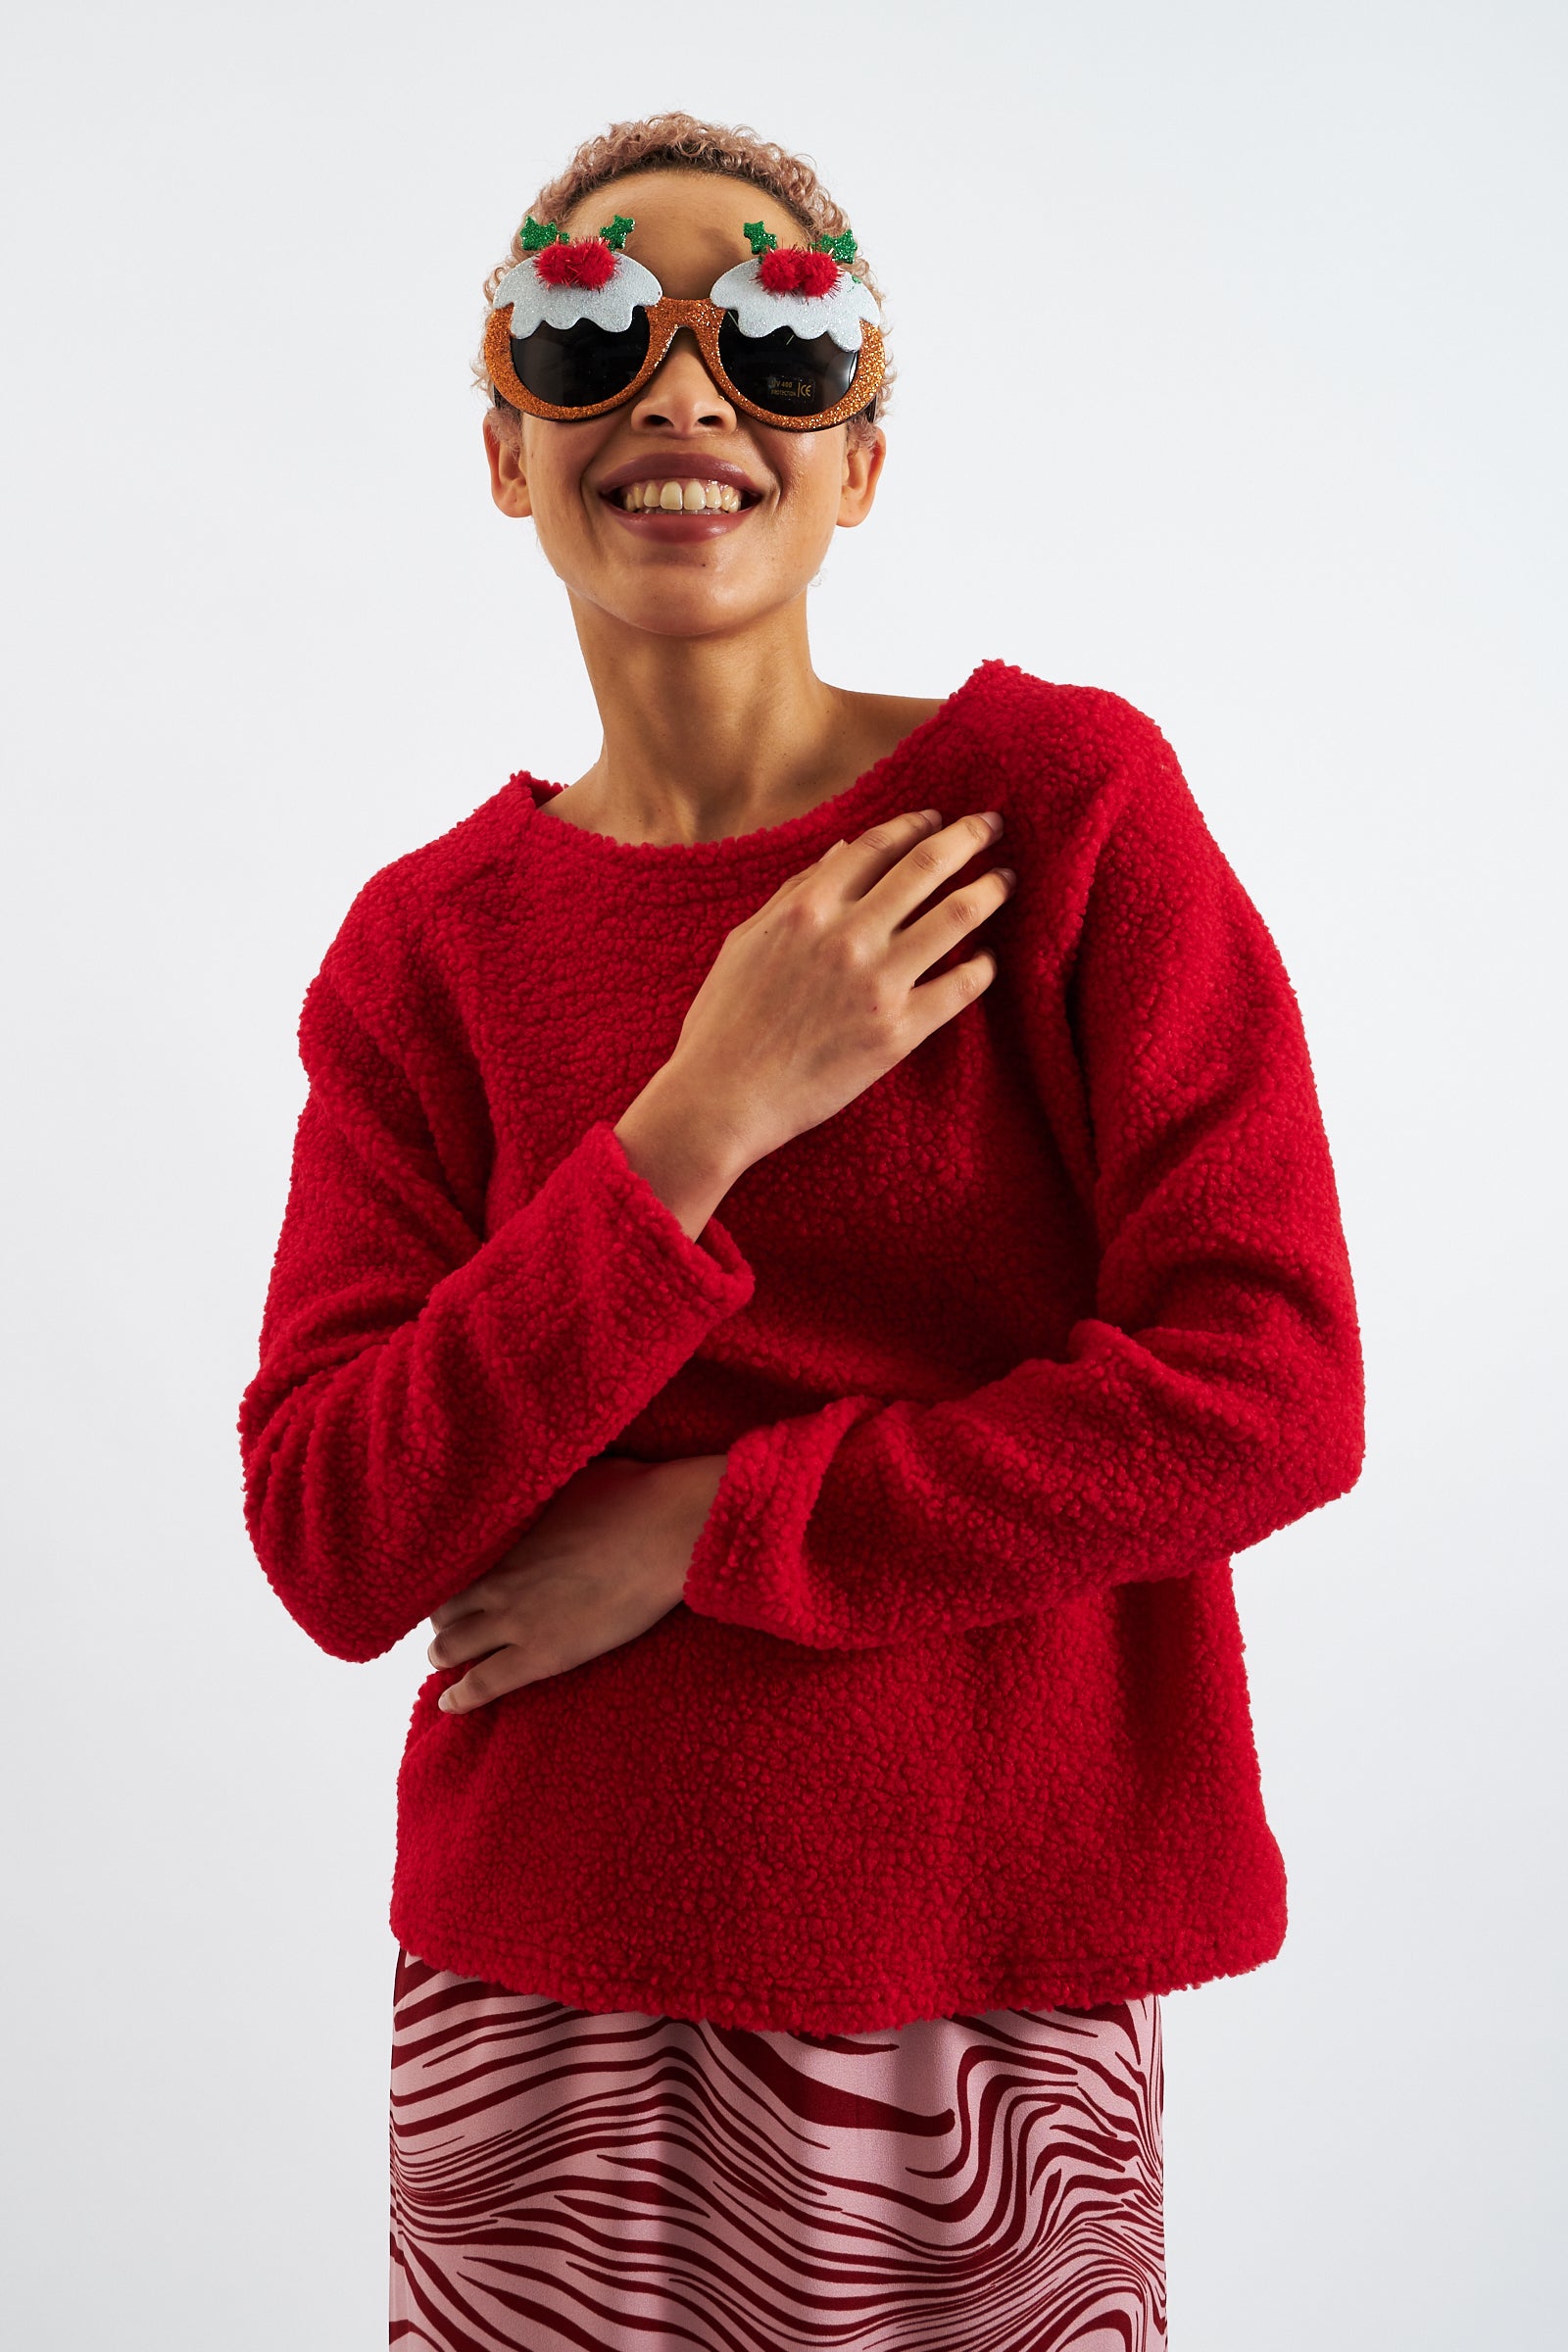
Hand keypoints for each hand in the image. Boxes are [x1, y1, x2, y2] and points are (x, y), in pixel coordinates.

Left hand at [426, 1452, 727, 1712]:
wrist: (667, 1530)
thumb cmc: (634, 1493)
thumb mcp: (575, 1476)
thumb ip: (548, 1490)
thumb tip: (548, 1470)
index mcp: (504, 1534)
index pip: (450, 1563)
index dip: (445, 1578)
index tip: (449, 1584)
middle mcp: (497, 1577)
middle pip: (442, 1608)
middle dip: (442, 1619)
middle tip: (450, 1626)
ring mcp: (515, 1618)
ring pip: (450, 1647)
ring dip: (444, 1654)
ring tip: (444, 1662)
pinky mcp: (542, 1654)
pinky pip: (484, 1683)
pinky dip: (460, 1696)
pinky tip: (448, 1704)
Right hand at [662, 807, 1016, 1168]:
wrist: (723, 1098)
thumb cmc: (724, 1022)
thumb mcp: (747, 940)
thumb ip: (795, 891)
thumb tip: (842, 849)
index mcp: (808, 907)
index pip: (878, 845)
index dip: (916, 824)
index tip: (939, 818)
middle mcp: (848, 936)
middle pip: (927, 866)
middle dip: (968, 837)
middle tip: (993, 826)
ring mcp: (877, 983)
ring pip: (957, 917)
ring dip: (990, 890)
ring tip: (1006, 880)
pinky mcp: (898, 1032)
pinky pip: (960, 987)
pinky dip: (983, 967)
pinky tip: (988, 960)